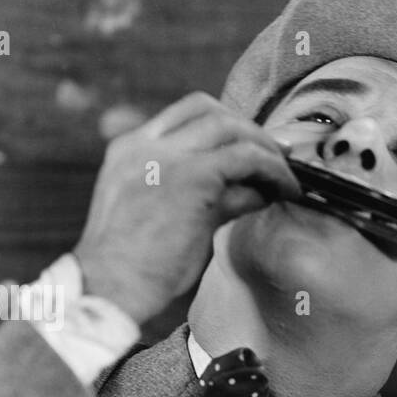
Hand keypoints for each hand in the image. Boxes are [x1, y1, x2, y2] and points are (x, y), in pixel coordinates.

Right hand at [72, 92, 299, 323]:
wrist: (109, 286)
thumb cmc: (131, 268)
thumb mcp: (152, 216)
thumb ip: (189, 195)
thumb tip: (241, 193)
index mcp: (128, 150)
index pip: (181, 116)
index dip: (222, 125)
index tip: (247, 145)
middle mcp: (145, 144)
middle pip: (207, 110)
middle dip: (247, 129)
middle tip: (278, 154)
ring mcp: (168, 156)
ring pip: (230, 127)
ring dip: (264, 148)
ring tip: (286, 176)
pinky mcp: (195, 177)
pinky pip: (247, 158)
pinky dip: (273, 170)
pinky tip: (286, 190)